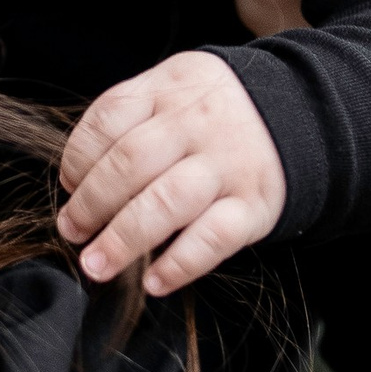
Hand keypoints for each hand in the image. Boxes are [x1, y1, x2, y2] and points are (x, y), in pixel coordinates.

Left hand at [57, 52, 287, 293]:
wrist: (303, 113)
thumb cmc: (217, 111)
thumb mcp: (176, 89)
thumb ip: (129, 120)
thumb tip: (75, 178)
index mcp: (170, 89)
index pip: (109, 118)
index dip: (78, 156)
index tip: (67, 184)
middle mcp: (197, 124)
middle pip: (130, 163)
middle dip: (91, 203)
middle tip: (72, 230)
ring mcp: (228, 165)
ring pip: (166, 202)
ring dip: (123, 239)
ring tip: (97, 264)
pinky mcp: (253, 205)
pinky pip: (212, 239)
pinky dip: (179, 264)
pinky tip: (153, 281)